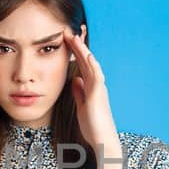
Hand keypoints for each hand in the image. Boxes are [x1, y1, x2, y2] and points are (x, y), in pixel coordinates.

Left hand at [63, 24, 124, 168]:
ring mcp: (99, 88)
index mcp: (90, 85)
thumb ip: (79, 92)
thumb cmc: (92, 125)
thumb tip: (74, 80)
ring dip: (84, 50)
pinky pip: (96, 77)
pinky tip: (88, 55)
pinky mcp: (99, 95)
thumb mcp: (82, 105)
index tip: (66, 38)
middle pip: (86, 59)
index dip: (75, 50)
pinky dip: (92, 65)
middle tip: (69, 29)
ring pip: (91, 64)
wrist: (102, 139)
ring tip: (75, 36)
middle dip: (78, 44)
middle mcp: (96, 84)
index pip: (81, 64)